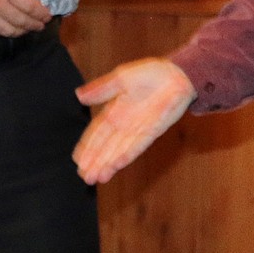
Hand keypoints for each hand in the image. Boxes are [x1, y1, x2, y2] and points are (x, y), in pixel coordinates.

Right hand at [0, 0, 49, 36]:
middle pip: (21, 20)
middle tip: (41, 25)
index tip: (47, 15)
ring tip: (28, 29)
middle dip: (35, 24)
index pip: (29, 6)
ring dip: (21, 32)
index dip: (41, 13)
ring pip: (8, 30)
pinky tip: (9, 30)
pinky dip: (4, 33)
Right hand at [73, 58, 197, 183]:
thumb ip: (101, 89)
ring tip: (96, 178)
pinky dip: (128, 155)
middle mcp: (124, 124)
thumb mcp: (121, 78)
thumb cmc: (149, 74)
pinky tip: (117, 165)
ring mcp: (138, 129)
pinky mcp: (153, 131)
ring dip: (107, 164)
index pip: (97, 131)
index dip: (87, 146)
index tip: (77, 160)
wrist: (177, 75)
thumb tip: (78, 95)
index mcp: (114, 110)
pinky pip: (138, 145)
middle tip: (84, 177)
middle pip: (106, 146)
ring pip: (119, 150)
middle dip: (94, 162)